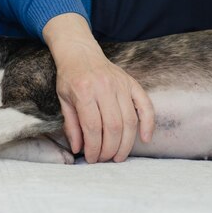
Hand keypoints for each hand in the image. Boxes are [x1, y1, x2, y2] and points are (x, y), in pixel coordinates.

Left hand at [42, 14, 154, 162]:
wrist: (80, 52)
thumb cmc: (69, 77)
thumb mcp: (63, 99)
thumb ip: (71, 124)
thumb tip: (78, 149)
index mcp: (83, 91)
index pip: (92, 126)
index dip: (93, 147)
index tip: (92, 158)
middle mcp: (104, 87)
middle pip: (113, 126)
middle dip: (110, 149)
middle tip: (106, 159)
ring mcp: (120, 84)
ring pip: (129, 120)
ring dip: (126, 143)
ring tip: (120, 156)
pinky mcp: (131, 83)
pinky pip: (145, 105)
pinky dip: (148, 123)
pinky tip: (144, 139)